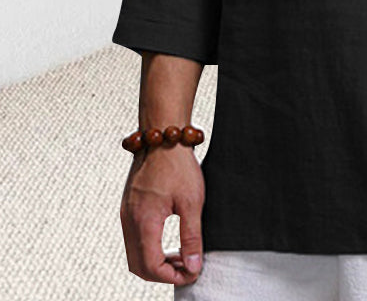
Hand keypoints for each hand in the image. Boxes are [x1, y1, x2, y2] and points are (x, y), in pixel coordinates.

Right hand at [119, 144, 205, 284]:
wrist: (162, 136)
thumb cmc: (178, 164)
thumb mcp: (192, 201)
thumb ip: (191, 237)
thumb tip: (194, 265)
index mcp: (144, 221)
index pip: (152, 266)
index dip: (173, 277)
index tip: (192, 273)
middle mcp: (129, 221)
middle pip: (139, 266)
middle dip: (163, 274)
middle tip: (187, 269)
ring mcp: (125, 215)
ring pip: (134, 255)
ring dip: (155, 263)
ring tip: (181, 257)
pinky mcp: (127, 208)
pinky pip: (133, 240)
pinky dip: (149, 249)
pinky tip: (168, 243)